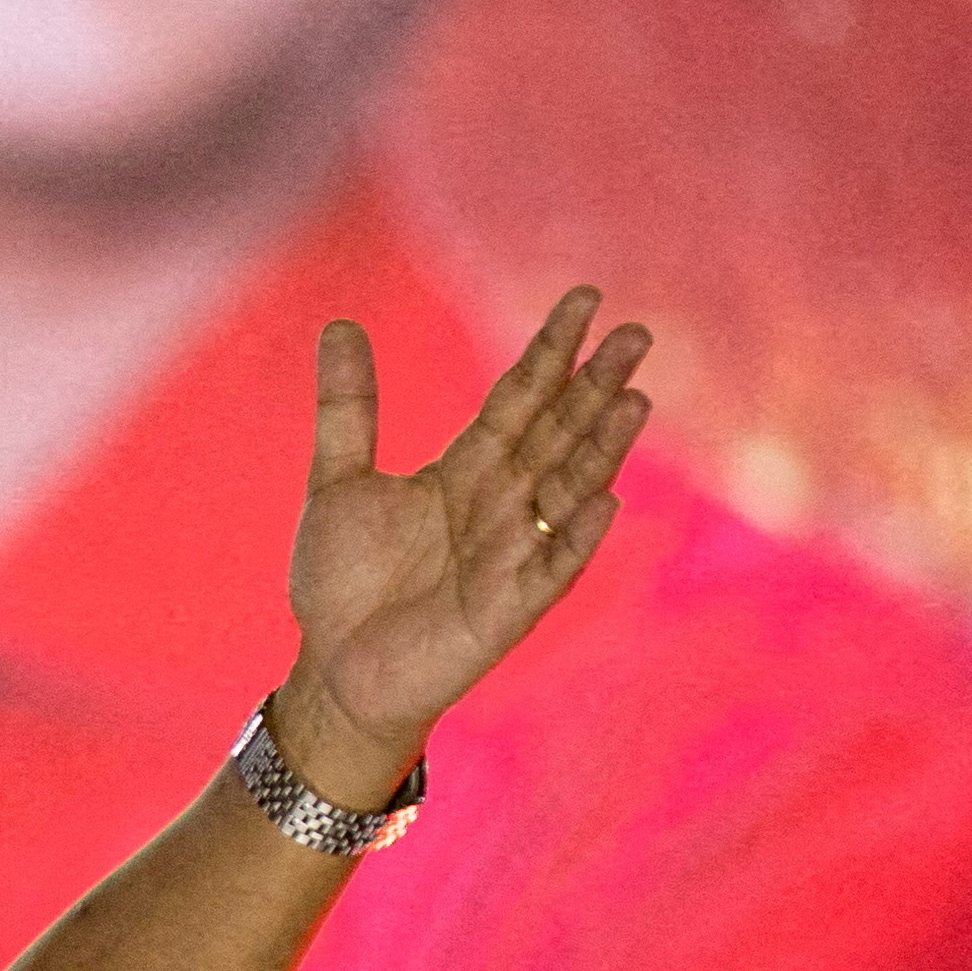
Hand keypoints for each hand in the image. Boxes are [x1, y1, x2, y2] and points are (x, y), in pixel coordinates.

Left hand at [279, 288, 651, 789]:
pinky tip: (606, 499)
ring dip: (602, 448)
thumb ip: (348, 407)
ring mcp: (510, 554)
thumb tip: (342, 323)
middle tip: (635, 332)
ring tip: (633, 399)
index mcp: (464, 472)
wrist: (336, 671)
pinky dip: (576, 534)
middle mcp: (499, 505)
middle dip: (593, 386)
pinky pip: (551, 566)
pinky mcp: (507, 607)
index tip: (583, 300)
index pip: (519, 400)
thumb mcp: (339, 481)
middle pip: (556, 434)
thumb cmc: (344, 584)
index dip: (550, 352)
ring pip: (566, 489)